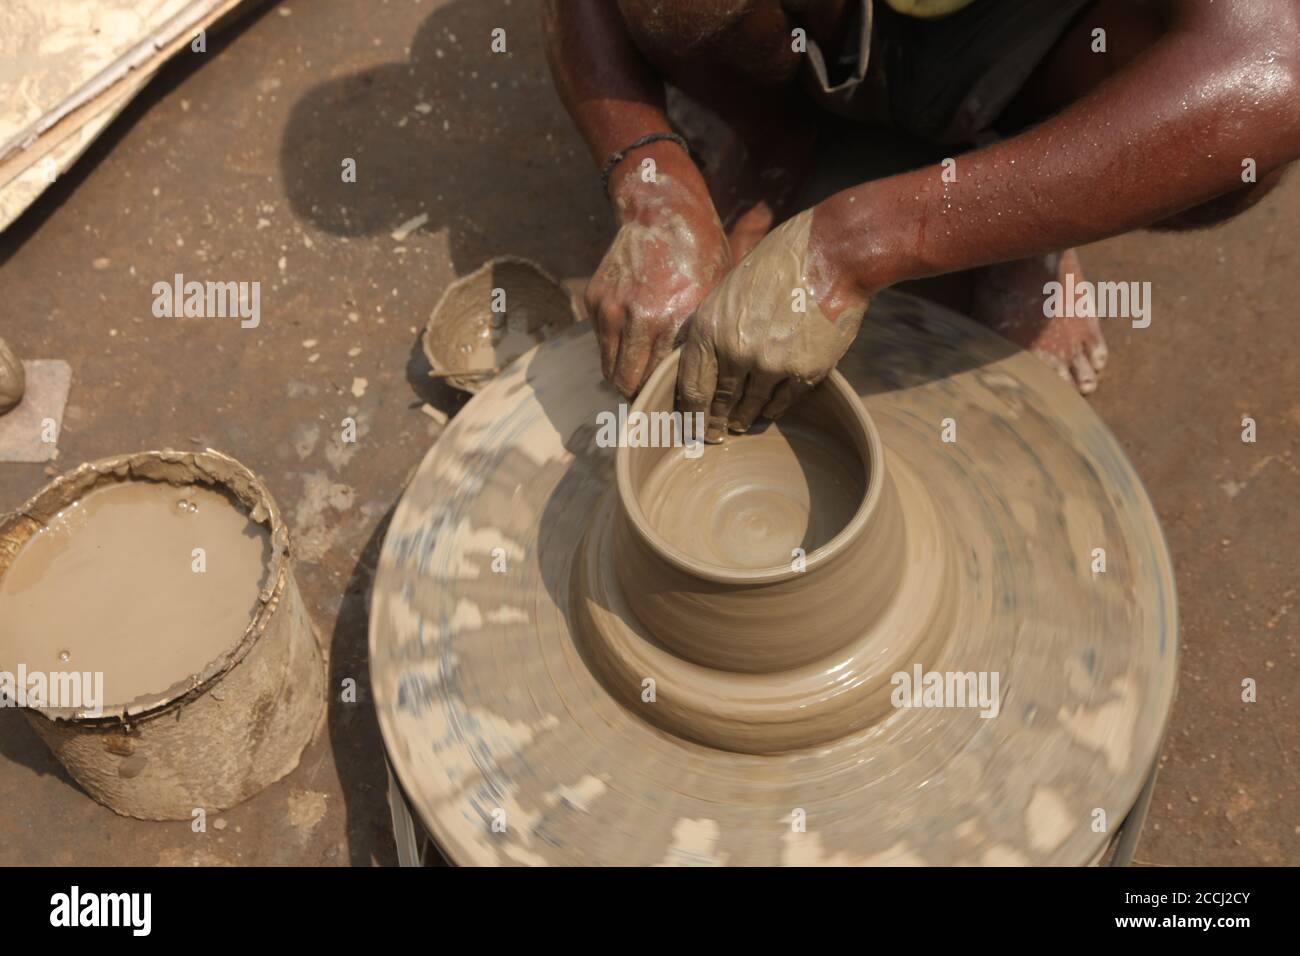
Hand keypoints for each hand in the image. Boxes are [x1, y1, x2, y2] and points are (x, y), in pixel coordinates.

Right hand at [586, 171, 729, 395]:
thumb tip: (702, 388)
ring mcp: (609, 309)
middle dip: (638, 394)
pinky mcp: (594, 300)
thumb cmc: (700, 256)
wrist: (662, 212)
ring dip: (623, 373)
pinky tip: (633, 335)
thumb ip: (700, 342)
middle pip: (625, 383)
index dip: (662, 400)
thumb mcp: (713, 299)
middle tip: (653, 396)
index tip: (670, 412)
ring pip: (608, 367)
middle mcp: (635, 318)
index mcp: (671, 321)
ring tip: (642, 371)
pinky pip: (601, 342)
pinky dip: (614, 347)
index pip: (656, 383)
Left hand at [676, 207, 871, 441]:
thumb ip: (712, 329)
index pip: (692, 387)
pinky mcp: (804, 371)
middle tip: (715, 434)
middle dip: (716, 421)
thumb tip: (700, 364)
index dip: (691, 414)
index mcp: (710, 328)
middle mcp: (735, 350)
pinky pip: (782, 402)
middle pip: (720, 401)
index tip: (693, 426)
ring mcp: (770, 363)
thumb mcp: (728, 291)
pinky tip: (768, 411)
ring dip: (744, 419)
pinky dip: (773, 409)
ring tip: (741, 425)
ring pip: (751, 405)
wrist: (828, 256)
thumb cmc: (776, 267)